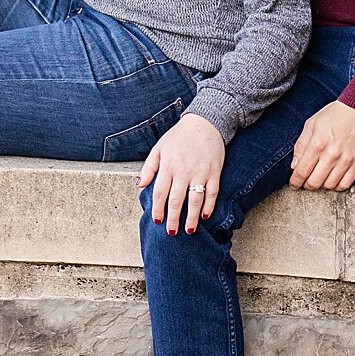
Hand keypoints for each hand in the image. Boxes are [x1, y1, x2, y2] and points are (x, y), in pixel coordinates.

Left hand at [137, 113, 224, 234]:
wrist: (204, 123)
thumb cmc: (178, 137)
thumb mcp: (159, 148)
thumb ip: (149, 168)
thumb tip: (139, 185)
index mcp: (168, 165)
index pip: (160, 192)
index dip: (158, 209)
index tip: (157, 221)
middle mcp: (183, 171)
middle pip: (176, 200)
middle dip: (173, 218)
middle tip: (171, 232)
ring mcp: (200, 172)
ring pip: (195, 200)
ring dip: (191, 217)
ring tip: (188, 230)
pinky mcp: (214, 172)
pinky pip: (212, 193)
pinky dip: (209, 206)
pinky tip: (204, 216)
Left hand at [289, 100, 354, 190]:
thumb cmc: (334, 115)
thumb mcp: (311, 125)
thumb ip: (301, 146)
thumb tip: (294, 165)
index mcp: (317, 144)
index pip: (302, 171)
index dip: (295, 181)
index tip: (293, 184)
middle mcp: (332, 155)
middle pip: (314, 182)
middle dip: (306, 184)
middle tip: (305, 181)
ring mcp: (346, 160)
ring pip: (329, 186)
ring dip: (321, 185)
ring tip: (319, 178)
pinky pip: (345, 184)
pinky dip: (337, 186)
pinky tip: (332, 179)